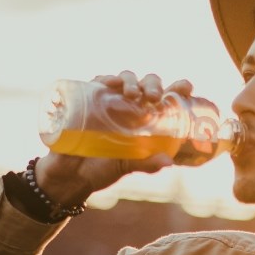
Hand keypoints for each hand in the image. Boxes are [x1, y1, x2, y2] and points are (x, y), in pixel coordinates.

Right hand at [33, 71, 192, 204]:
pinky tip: (109, 82)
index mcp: (144, 121)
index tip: (186, 87)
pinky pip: (98, 83)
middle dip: (153, 85)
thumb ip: (145, 164)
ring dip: (131, 81)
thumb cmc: (101, 170)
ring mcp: (108, 102)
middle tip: (154, 97)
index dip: (177, 89)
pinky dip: (104, 79)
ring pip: (124, 79)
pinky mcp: (88, 100)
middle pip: (146, 84)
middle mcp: (129, 107)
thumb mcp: (126, 167)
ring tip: (132, 94)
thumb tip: (169, 162)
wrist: (68, 175)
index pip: (165, 99)